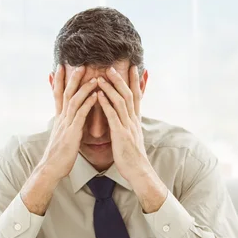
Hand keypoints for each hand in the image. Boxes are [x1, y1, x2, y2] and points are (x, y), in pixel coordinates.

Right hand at [40, 64, 98, 181]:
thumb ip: (66, 125)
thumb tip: (67, 119)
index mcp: (60, 118)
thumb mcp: (61, 135)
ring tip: (93, 76)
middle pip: (66, 93)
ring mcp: (66, 124)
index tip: (60, 67)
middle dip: (72, 77)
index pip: (58, 94)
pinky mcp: (72, 133)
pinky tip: (95, 95)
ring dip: (84, 87)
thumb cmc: (59, 154)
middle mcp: (62, 118)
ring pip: (74, 101)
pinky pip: (81, 115)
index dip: (58, 80)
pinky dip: (88, 103)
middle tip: (80, 64)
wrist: (51, 168)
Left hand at [97, 66, 167, 212]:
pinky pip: (113, 116)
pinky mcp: (121, 134)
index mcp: (135, 120)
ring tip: (102, 75)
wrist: (139, 171)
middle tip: (111, 65)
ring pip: (121, 102)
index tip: (132, 67)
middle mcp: (133, 120)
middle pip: (128, 94)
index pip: (136, 96)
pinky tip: (98, 95)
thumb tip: (129, 118)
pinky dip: (106, 103)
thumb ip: (130, 125)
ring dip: (111, 87)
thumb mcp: (133, 137)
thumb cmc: (133, 157)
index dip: (134, 81)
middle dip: (121, 79)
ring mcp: (128, 126)